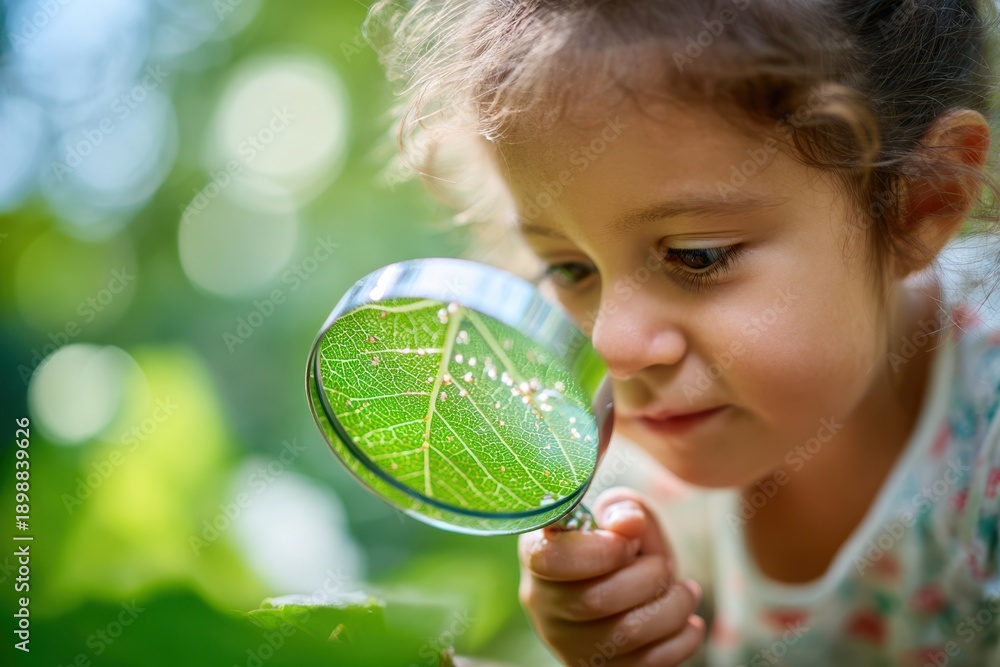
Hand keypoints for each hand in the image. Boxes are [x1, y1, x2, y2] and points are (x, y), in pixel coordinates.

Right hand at [518, 487, 704, 665]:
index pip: (549, 559)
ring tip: (686, 592)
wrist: (629, 587)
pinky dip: (680, 641)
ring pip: (625, 634)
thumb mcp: (618, 516)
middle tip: (665, 566)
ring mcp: (566, 643)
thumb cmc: (619, 545)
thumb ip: (621, 509)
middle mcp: (542, 602)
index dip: (598, 551)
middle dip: (648, 578)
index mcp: (538, 553)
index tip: (629, 544)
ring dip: (672, 608)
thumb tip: (628, 523)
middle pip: (594, 600)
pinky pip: (645, 663)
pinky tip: (687, 623)